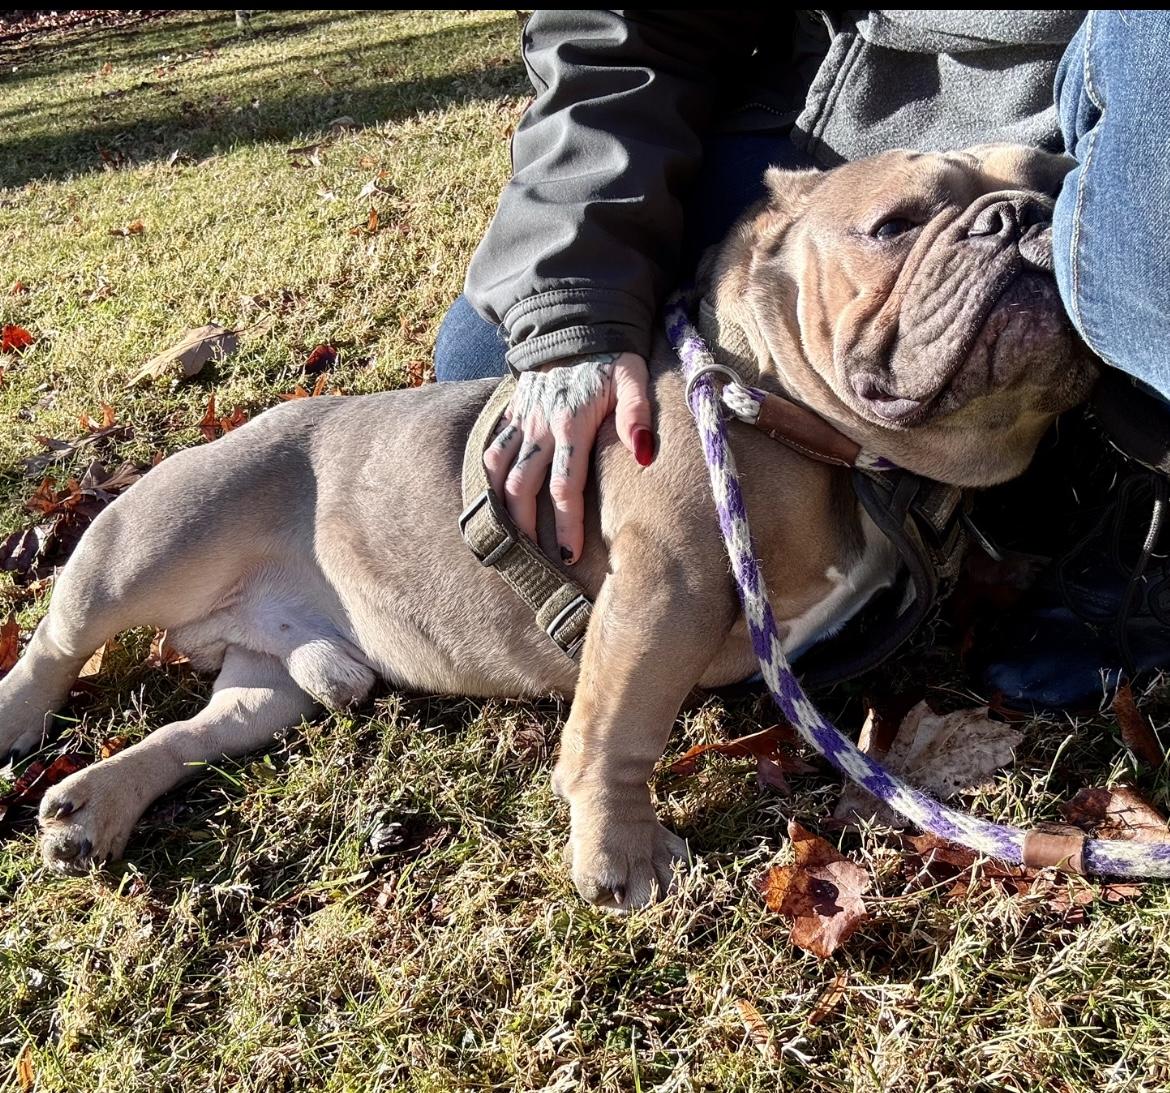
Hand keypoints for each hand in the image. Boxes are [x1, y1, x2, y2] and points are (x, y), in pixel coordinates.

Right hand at [483, 351, 653, 564]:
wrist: (573, 319)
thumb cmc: (610, 356)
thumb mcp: (633, 377)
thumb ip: (636, 415)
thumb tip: (644, 453)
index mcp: (571, 424)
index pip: (564, 486)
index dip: (566, 524)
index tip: (570, 556)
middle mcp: (540, 426)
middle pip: (522, 489)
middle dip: (527, 528)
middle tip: (537, 560)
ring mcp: (522, 420)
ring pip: (498, 472)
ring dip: (501, 508)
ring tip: (510, 539)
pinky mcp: (512, 413)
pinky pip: (493, 449)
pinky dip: (488, 478)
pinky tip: (493, 502)